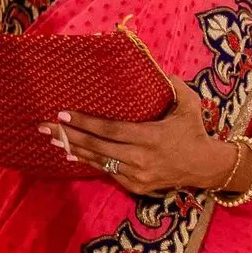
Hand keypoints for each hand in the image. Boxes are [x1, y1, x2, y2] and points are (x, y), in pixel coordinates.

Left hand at [46, 77, 233, 194]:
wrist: (207, 167)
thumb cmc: (194, 130)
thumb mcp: (188, 104)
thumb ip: (172, 85)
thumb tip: (152, 66)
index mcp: (152, 137)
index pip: (111, 130)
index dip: (85, 122)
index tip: (62, 112)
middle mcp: (142, 158)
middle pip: (97, 147)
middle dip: (68, 135)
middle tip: (44, 125)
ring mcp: (139, 175)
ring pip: (99, 161)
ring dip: (73, 149)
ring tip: (51, 137)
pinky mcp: (137, 186)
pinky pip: (108, 172)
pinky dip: (89, 162)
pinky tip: (71, 153)